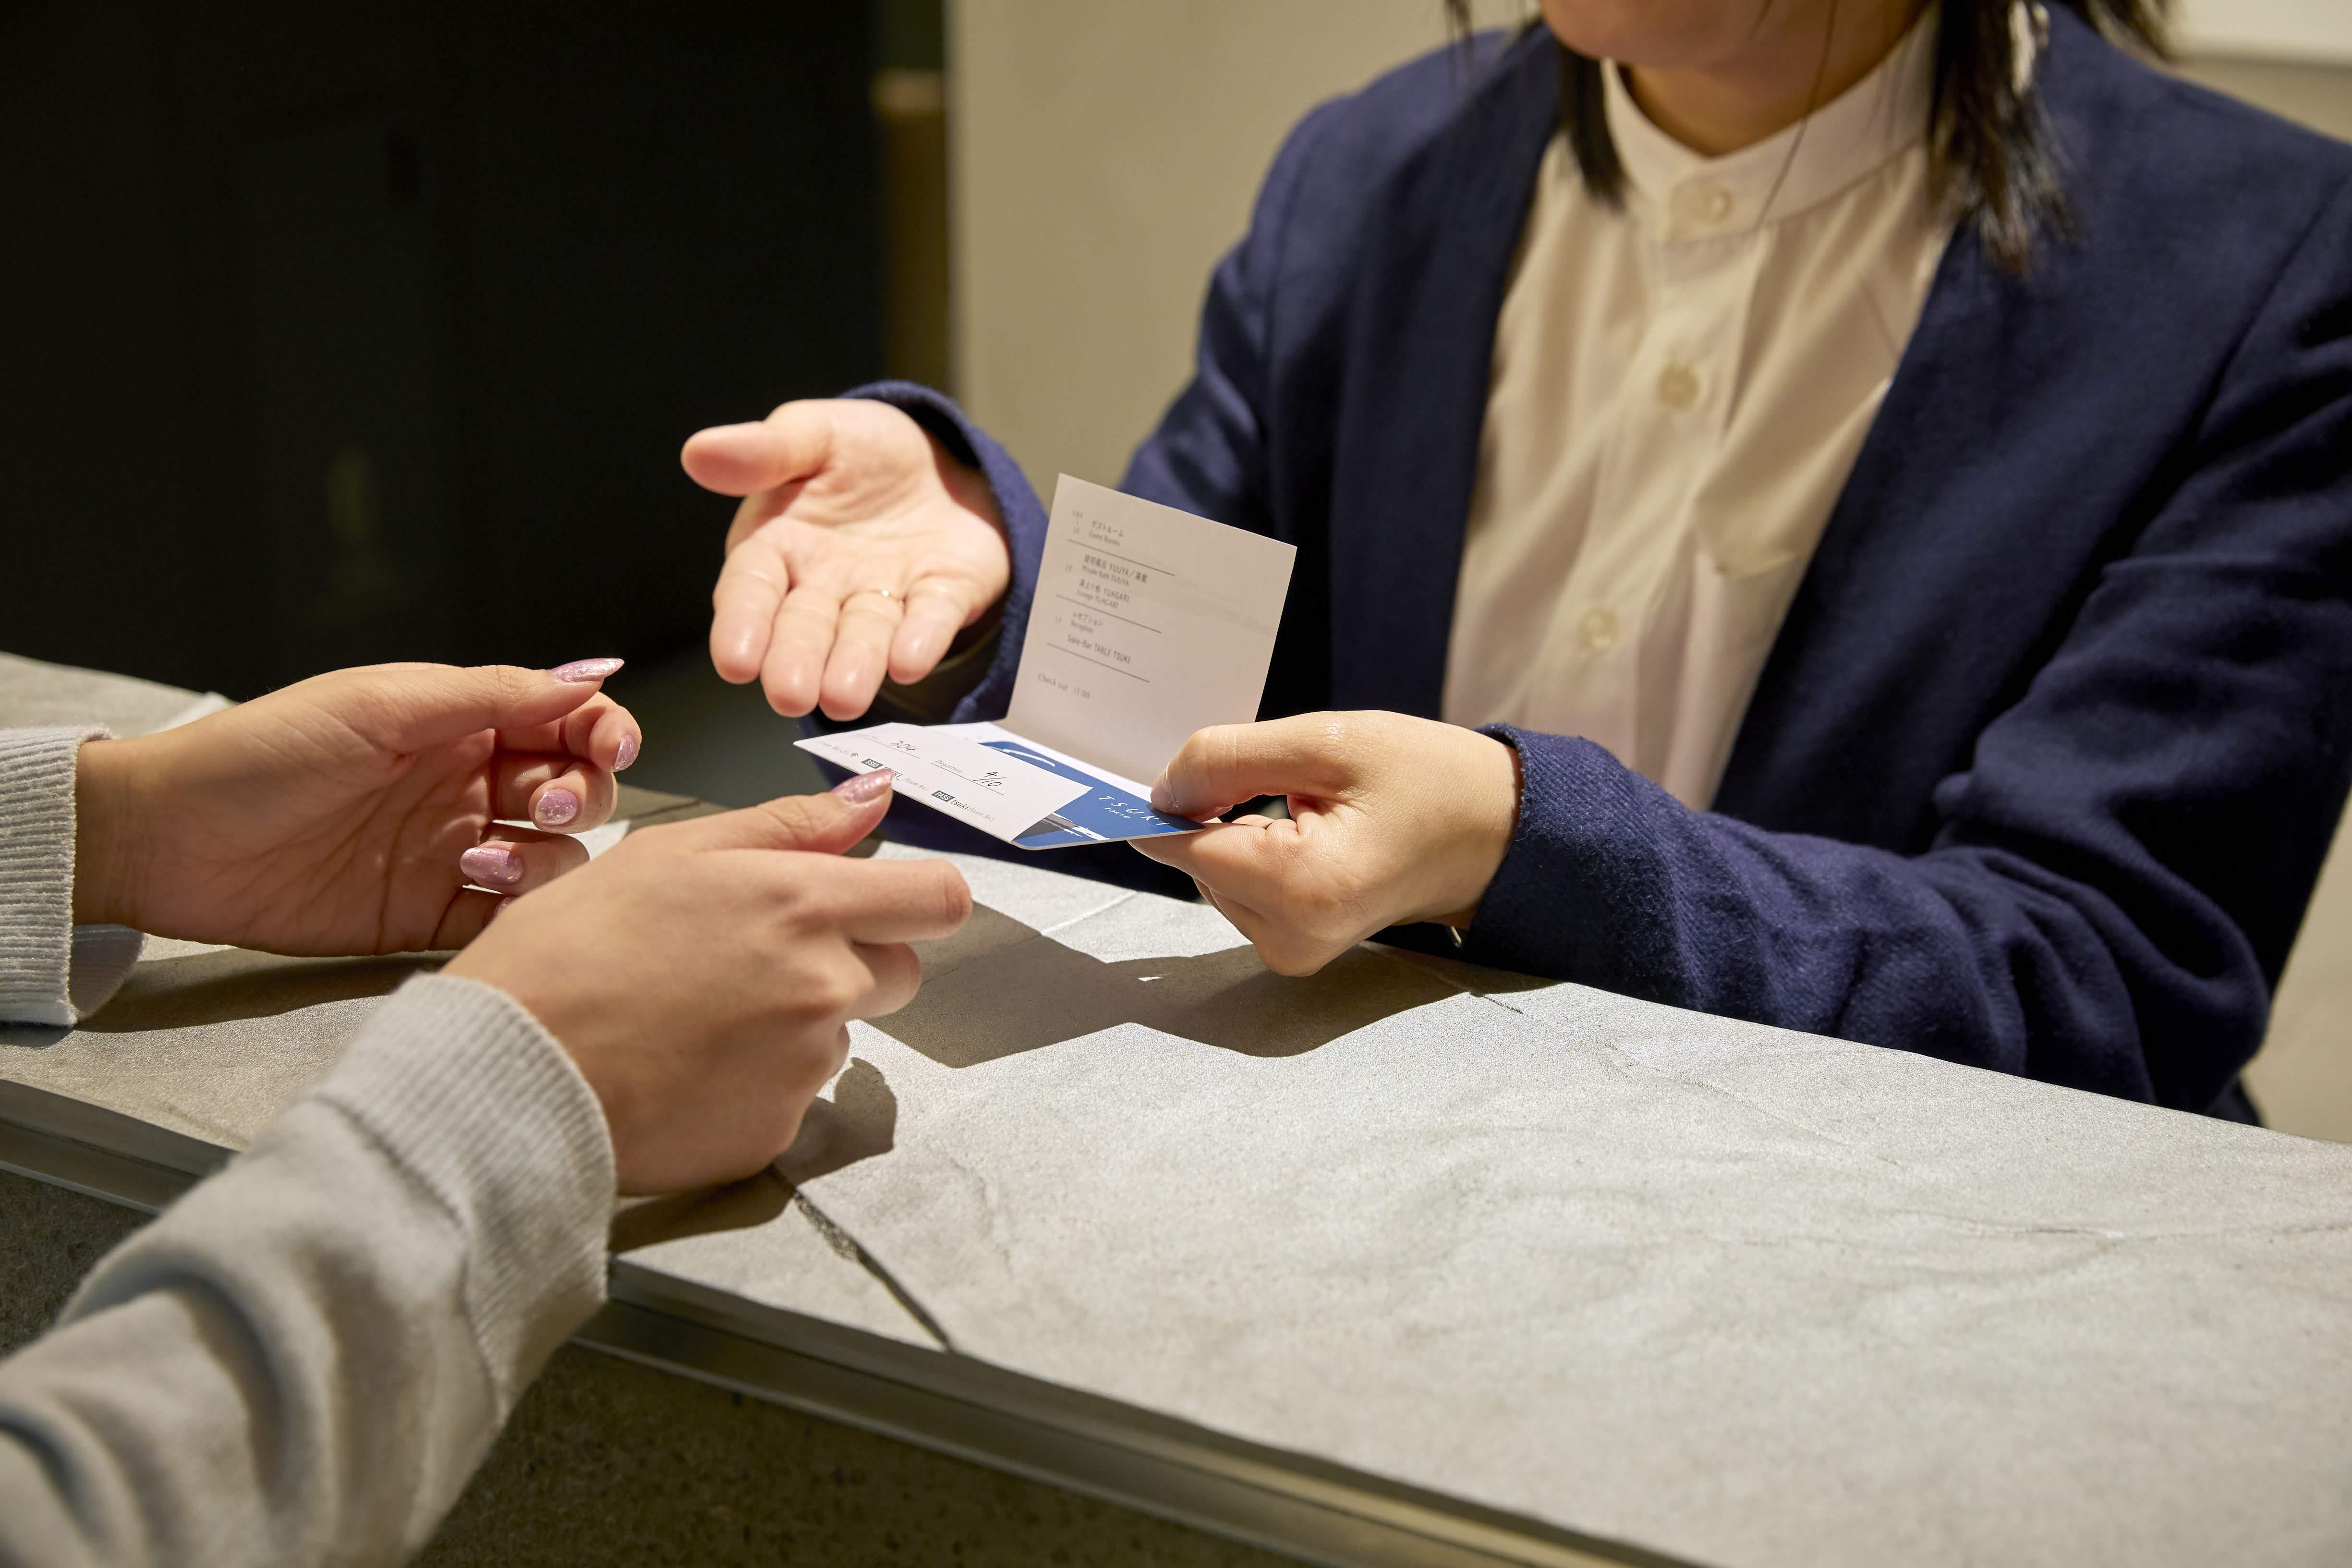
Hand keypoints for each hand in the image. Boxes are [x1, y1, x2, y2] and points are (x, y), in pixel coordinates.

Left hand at [73, 661, 639, 954]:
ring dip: (541, 857)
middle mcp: (466, 786)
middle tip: (534, 802)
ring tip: (480, 858)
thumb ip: (494, 693)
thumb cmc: (262, 753)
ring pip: (553, 858)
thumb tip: (595, 672)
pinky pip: (507, 920)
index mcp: (461, 723)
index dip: (604, 732)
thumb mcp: (384, 705)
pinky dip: (517, 912)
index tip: (610, 746)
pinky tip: (475, 888)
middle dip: (576, 795)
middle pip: (574, 791)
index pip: (567, 722)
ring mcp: (451, 852)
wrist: (170, 838)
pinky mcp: (427, 915)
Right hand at [447, 773, 971, 1191]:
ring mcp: (805, 1067)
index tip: (886, 904)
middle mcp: (824, 987)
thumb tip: (875, 798)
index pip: (940, 899)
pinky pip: (792, 1097)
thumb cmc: (572, 947)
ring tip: (696, 1017)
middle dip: (852, 961)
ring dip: (793, 1024)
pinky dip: (754, 1085)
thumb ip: (790, 826)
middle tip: (753, 961)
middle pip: (899, 972)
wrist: (512, 1068)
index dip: (918, 899)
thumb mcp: (673, 853)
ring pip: (839, 1034)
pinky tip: (686, 1068)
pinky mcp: (776, 1132)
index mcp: (804, 905)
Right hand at [683, 399, 1009, 720]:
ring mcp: (886, 597)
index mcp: (778, 546)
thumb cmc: (860, 452)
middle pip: (806, 628)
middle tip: (790, 696)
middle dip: (797, 661)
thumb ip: (764, 451)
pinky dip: (923, 639)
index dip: (741, 624)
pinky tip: (911, 661)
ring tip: (845, 698)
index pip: (751, 588)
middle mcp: (826, 586)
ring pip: (867, 637)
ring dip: (856, 666)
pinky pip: (933, 618)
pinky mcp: (944, 596)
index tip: (735, 661)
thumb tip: (697, 452)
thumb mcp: (813, 434)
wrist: (942, 458)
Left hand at [1132, 712, 1521, 975]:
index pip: (1185, 845)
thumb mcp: (1329, 742)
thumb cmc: (1428, 780)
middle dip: (1221, 811)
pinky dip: (1258, 852)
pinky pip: (1241, 889)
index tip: (1182, 771)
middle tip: (1290, 778)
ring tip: (1313, 808)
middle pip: (1199, 859)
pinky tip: (1309, 832)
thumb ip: (1231, 760)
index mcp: (1303, 887)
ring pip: (1215, 874)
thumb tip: (1160, 789)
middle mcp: (1291, 936)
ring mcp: (1293, 950)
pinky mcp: (1295, 948)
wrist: (1492, 834)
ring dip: (1242, 831)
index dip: (1173, 799)